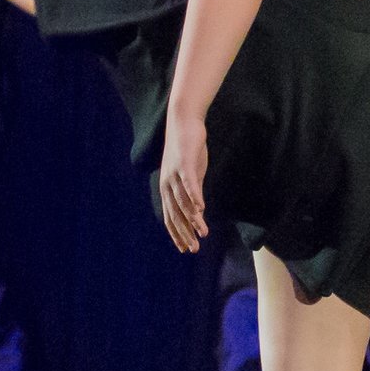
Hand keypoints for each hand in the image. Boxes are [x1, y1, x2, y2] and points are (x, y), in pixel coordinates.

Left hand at [155, 115, 209, 252]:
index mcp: (167, 188)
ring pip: (183, 202)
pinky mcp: (186, 164)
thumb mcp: (190, 174)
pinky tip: (201, 209)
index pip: (170, 217)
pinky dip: (194, 197)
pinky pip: (189, 184)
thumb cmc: (188, 149)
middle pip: (175, 214)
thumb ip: (192, 191)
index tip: (185, 248)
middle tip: (194, 248)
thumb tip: (197, 209)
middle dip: (184, 233)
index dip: (177, 234)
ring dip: (193, 219)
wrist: (184, 122)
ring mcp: (175, 174)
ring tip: (202, 232)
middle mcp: (167, 184)